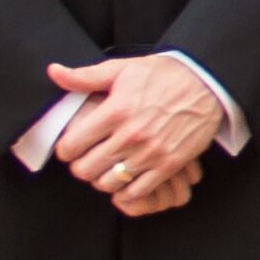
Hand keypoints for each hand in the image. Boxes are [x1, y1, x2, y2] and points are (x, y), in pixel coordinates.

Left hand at [48, 57, 226, 217]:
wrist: (207, 81)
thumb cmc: (163, 74)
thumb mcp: (122, 69)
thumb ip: (85, 76)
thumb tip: (53, 72)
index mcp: (115, 111)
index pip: (72, 146)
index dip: (66, 149)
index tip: (72, 147)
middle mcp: (131, 134)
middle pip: (86, 169)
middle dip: (81, 167)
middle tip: (87, 160)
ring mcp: (151, 152)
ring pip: (109, 183)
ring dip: (103, 179)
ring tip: (107, 169)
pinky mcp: (170, 164)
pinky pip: (138, 191)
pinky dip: (127, 190)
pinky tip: (127, 179)